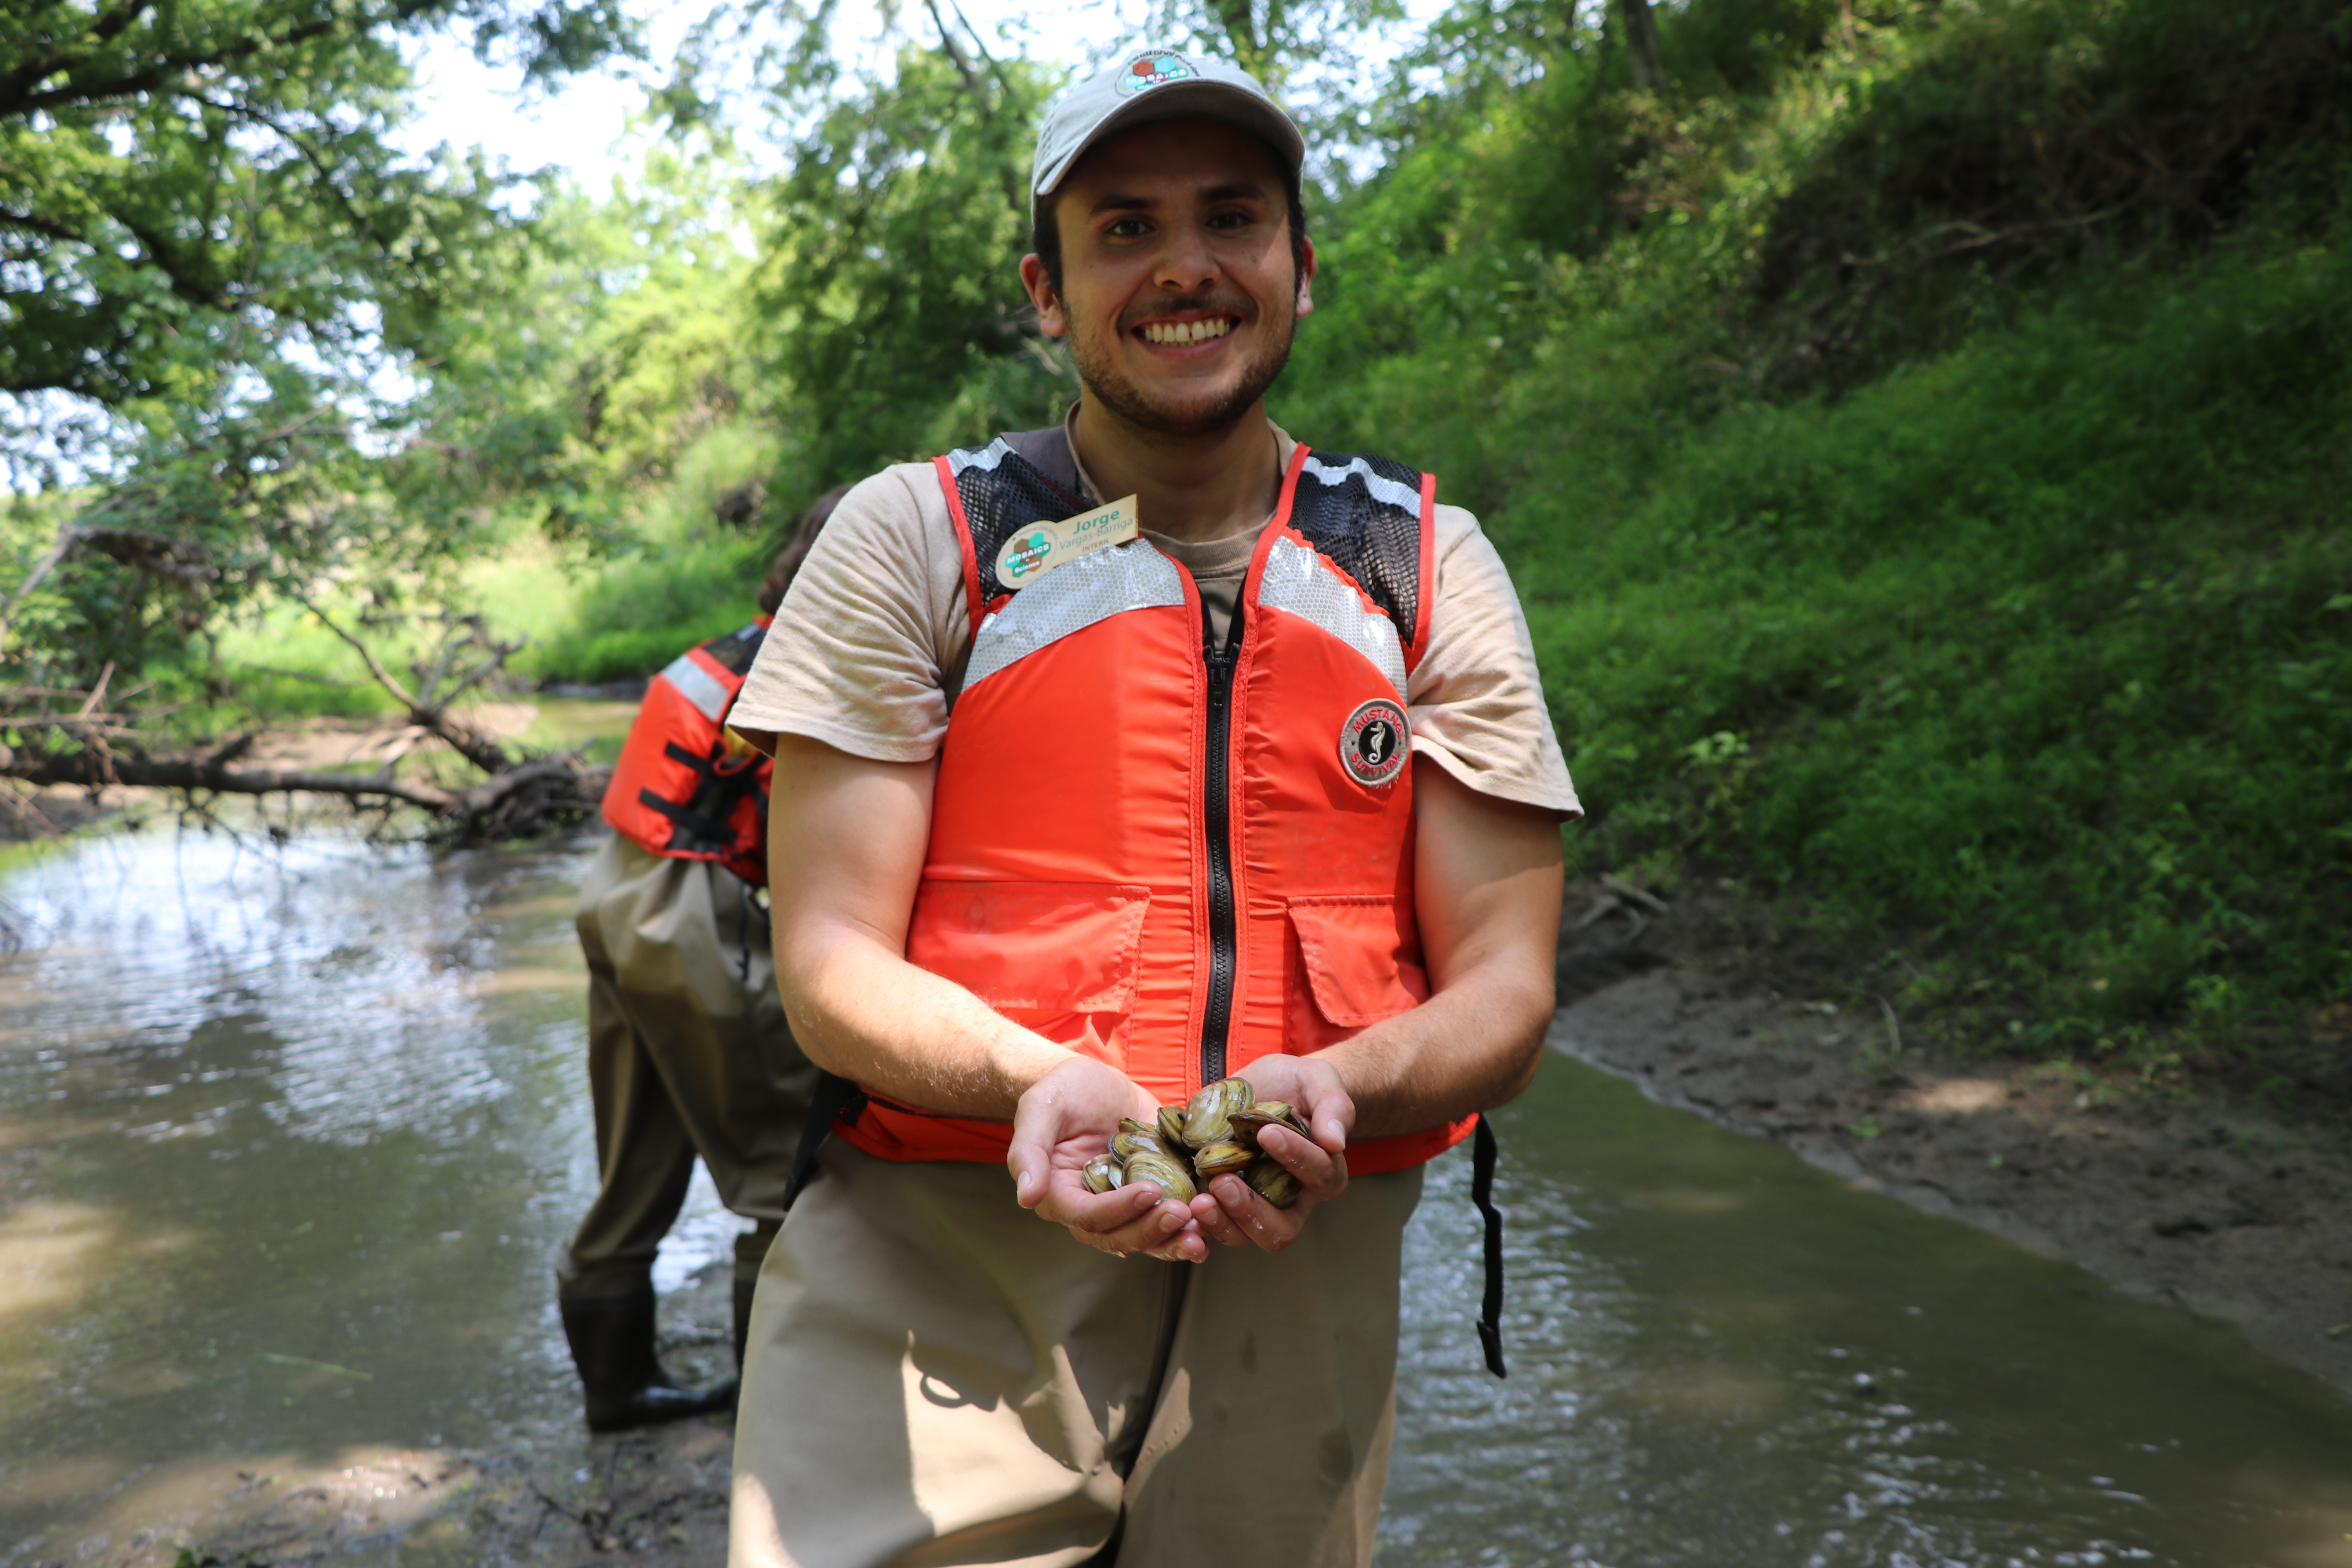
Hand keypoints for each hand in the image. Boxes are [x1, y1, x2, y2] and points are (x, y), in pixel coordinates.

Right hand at [1008, 1055, 1208, 1262]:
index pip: (1088, 1216)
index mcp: (1060, 1194)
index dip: (1119, 1209)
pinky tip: (1211, 1221)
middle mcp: (1091, 1208)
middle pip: (1119, 1236)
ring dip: (1174, 1239)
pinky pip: (1166, 1219)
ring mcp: (1123, 1203)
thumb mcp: (1041, 1109)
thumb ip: (1029, 1151)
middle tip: (1185, 1213)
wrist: (1094, 1081)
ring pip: (1146, 1237)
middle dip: (1153, 1229)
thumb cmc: (1062, 1091)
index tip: (1150, 1191)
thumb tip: (1027, 1197)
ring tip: (1203, 1229)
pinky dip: (1188, 1226)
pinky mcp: (1151, 1191)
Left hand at [1189, 1054, 1352, 1252]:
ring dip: (1220, 1222)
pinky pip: (1212, 1225)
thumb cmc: (1298, 1084)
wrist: (1265, 1085)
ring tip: (1200, 1200)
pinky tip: (1184, 1207)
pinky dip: (1197, 1223)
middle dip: (1252, 1211)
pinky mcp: (1224, 1200)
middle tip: (1224, 1182)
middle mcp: (1292, 1199)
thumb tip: (1335, 1141)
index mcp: (1323, 1172)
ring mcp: (1256, 1204)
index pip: (1317, 1174)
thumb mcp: (1319, 1080)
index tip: (1268, 1132)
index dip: (1295, 1156)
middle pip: (1281, 1228)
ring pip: (1244, 1235)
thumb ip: (1333, 1106)